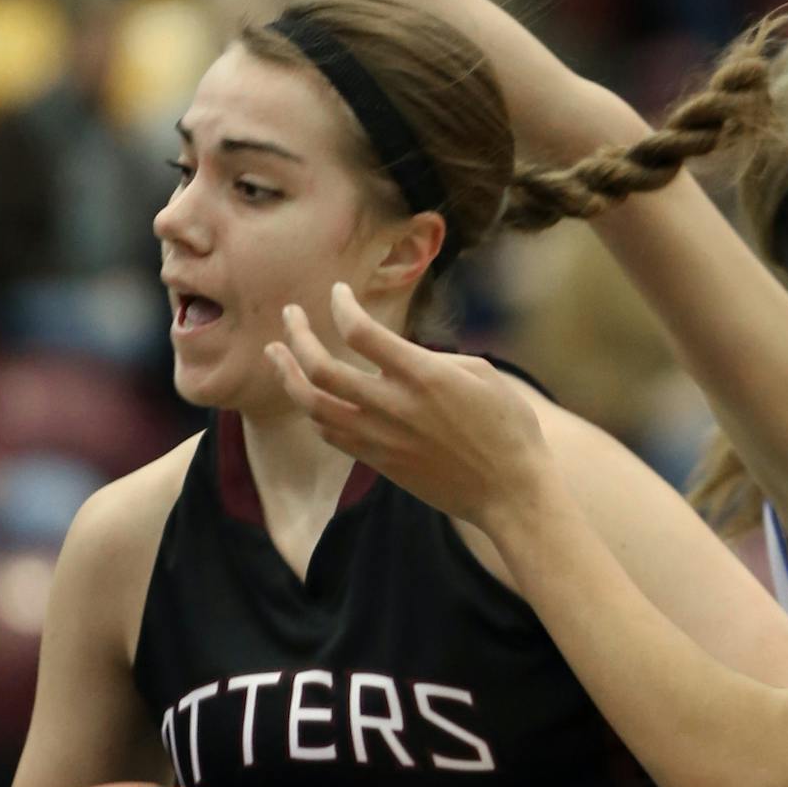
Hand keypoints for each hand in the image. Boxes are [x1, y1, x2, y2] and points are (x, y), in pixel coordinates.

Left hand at [266, 282, 551, 528]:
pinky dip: (313, 411)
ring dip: (288, 376)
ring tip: (277, 354)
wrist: (510, 493)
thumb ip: (434, 359)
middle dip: (298, 337)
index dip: (342, 307)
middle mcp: (394, 407)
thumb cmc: (509, 429)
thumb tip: (399, 354)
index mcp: (423, 376)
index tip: (339, 293)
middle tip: (289, 316)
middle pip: (322, 370)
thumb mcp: (484, 376)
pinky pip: (331, 434)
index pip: (361, 333)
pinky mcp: (381, 463)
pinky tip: (308, 397)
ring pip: (314, 407)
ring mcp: (382, 439)